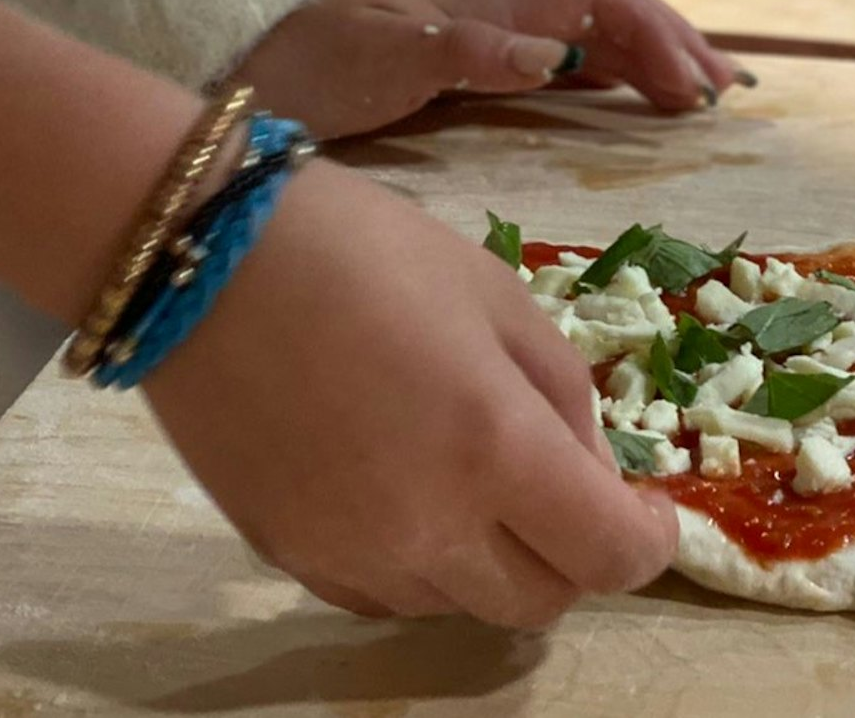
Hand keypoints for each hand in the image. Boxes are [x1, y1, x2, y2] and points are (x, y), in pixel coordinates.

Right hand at [144, 161, 677, 627]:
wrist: (203, 258)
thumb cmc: (365, 250)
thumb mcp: (493, 291)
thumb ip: (560, 390)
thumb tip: (587, 465)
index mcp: (493, 449)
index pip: (606, 555)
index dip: (647, 542)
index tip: (650, 510)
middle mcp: (426, 530)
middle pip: (540, 602)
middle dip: (575, 552)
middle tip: (563, 486)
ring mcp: (350, 556)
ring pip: (462, 604)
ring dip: (495, 557)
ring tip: (471, 474)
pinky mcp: (286, 558)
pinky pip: (387, 594)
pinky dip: (422, 562)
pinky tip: (402, 490)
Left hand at [233, 0, 745, 138]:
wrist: (241, 65)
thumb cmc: (301, 66)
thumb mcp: (374, 62)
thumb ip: (459, 53)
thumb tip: (553, 58)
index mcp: (485, 8)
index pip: (595, 3)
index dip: (654, 36)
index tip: (695, 91)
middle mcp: (497, 17)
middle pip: (608, 13)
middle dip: (672, 42)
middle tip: (727, 93)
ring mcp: (486, 39)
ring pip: (591, 36)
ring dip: (651, 59)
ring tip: (700, 95)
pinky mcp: (470, 67)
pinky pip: (563, 63)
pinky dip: (610, 78)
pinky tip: (626, 102)